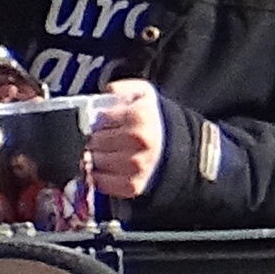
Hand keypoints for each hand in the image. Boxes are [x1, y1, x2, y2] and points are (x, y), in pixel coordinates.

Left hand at [82, 79, 161, 201]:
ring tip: (104, 152)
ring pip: (94, 161)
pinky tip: (105, 168)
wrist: (182, 149)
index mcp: (140, 117)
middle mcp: (139, 142)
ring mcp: (136, 165)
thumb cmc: (155, 122)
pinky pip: (101, 182)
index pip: (98, 119)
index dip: (96, 121)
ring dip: (94, 157)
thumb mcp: (143, 94)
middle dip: (93, 140)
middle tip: (101, 139)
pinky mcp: (133, 185)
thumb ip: (121, 88)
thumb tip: (105, 91)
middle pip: (93, 141)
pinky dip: (98, 176)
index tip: (102, 124)